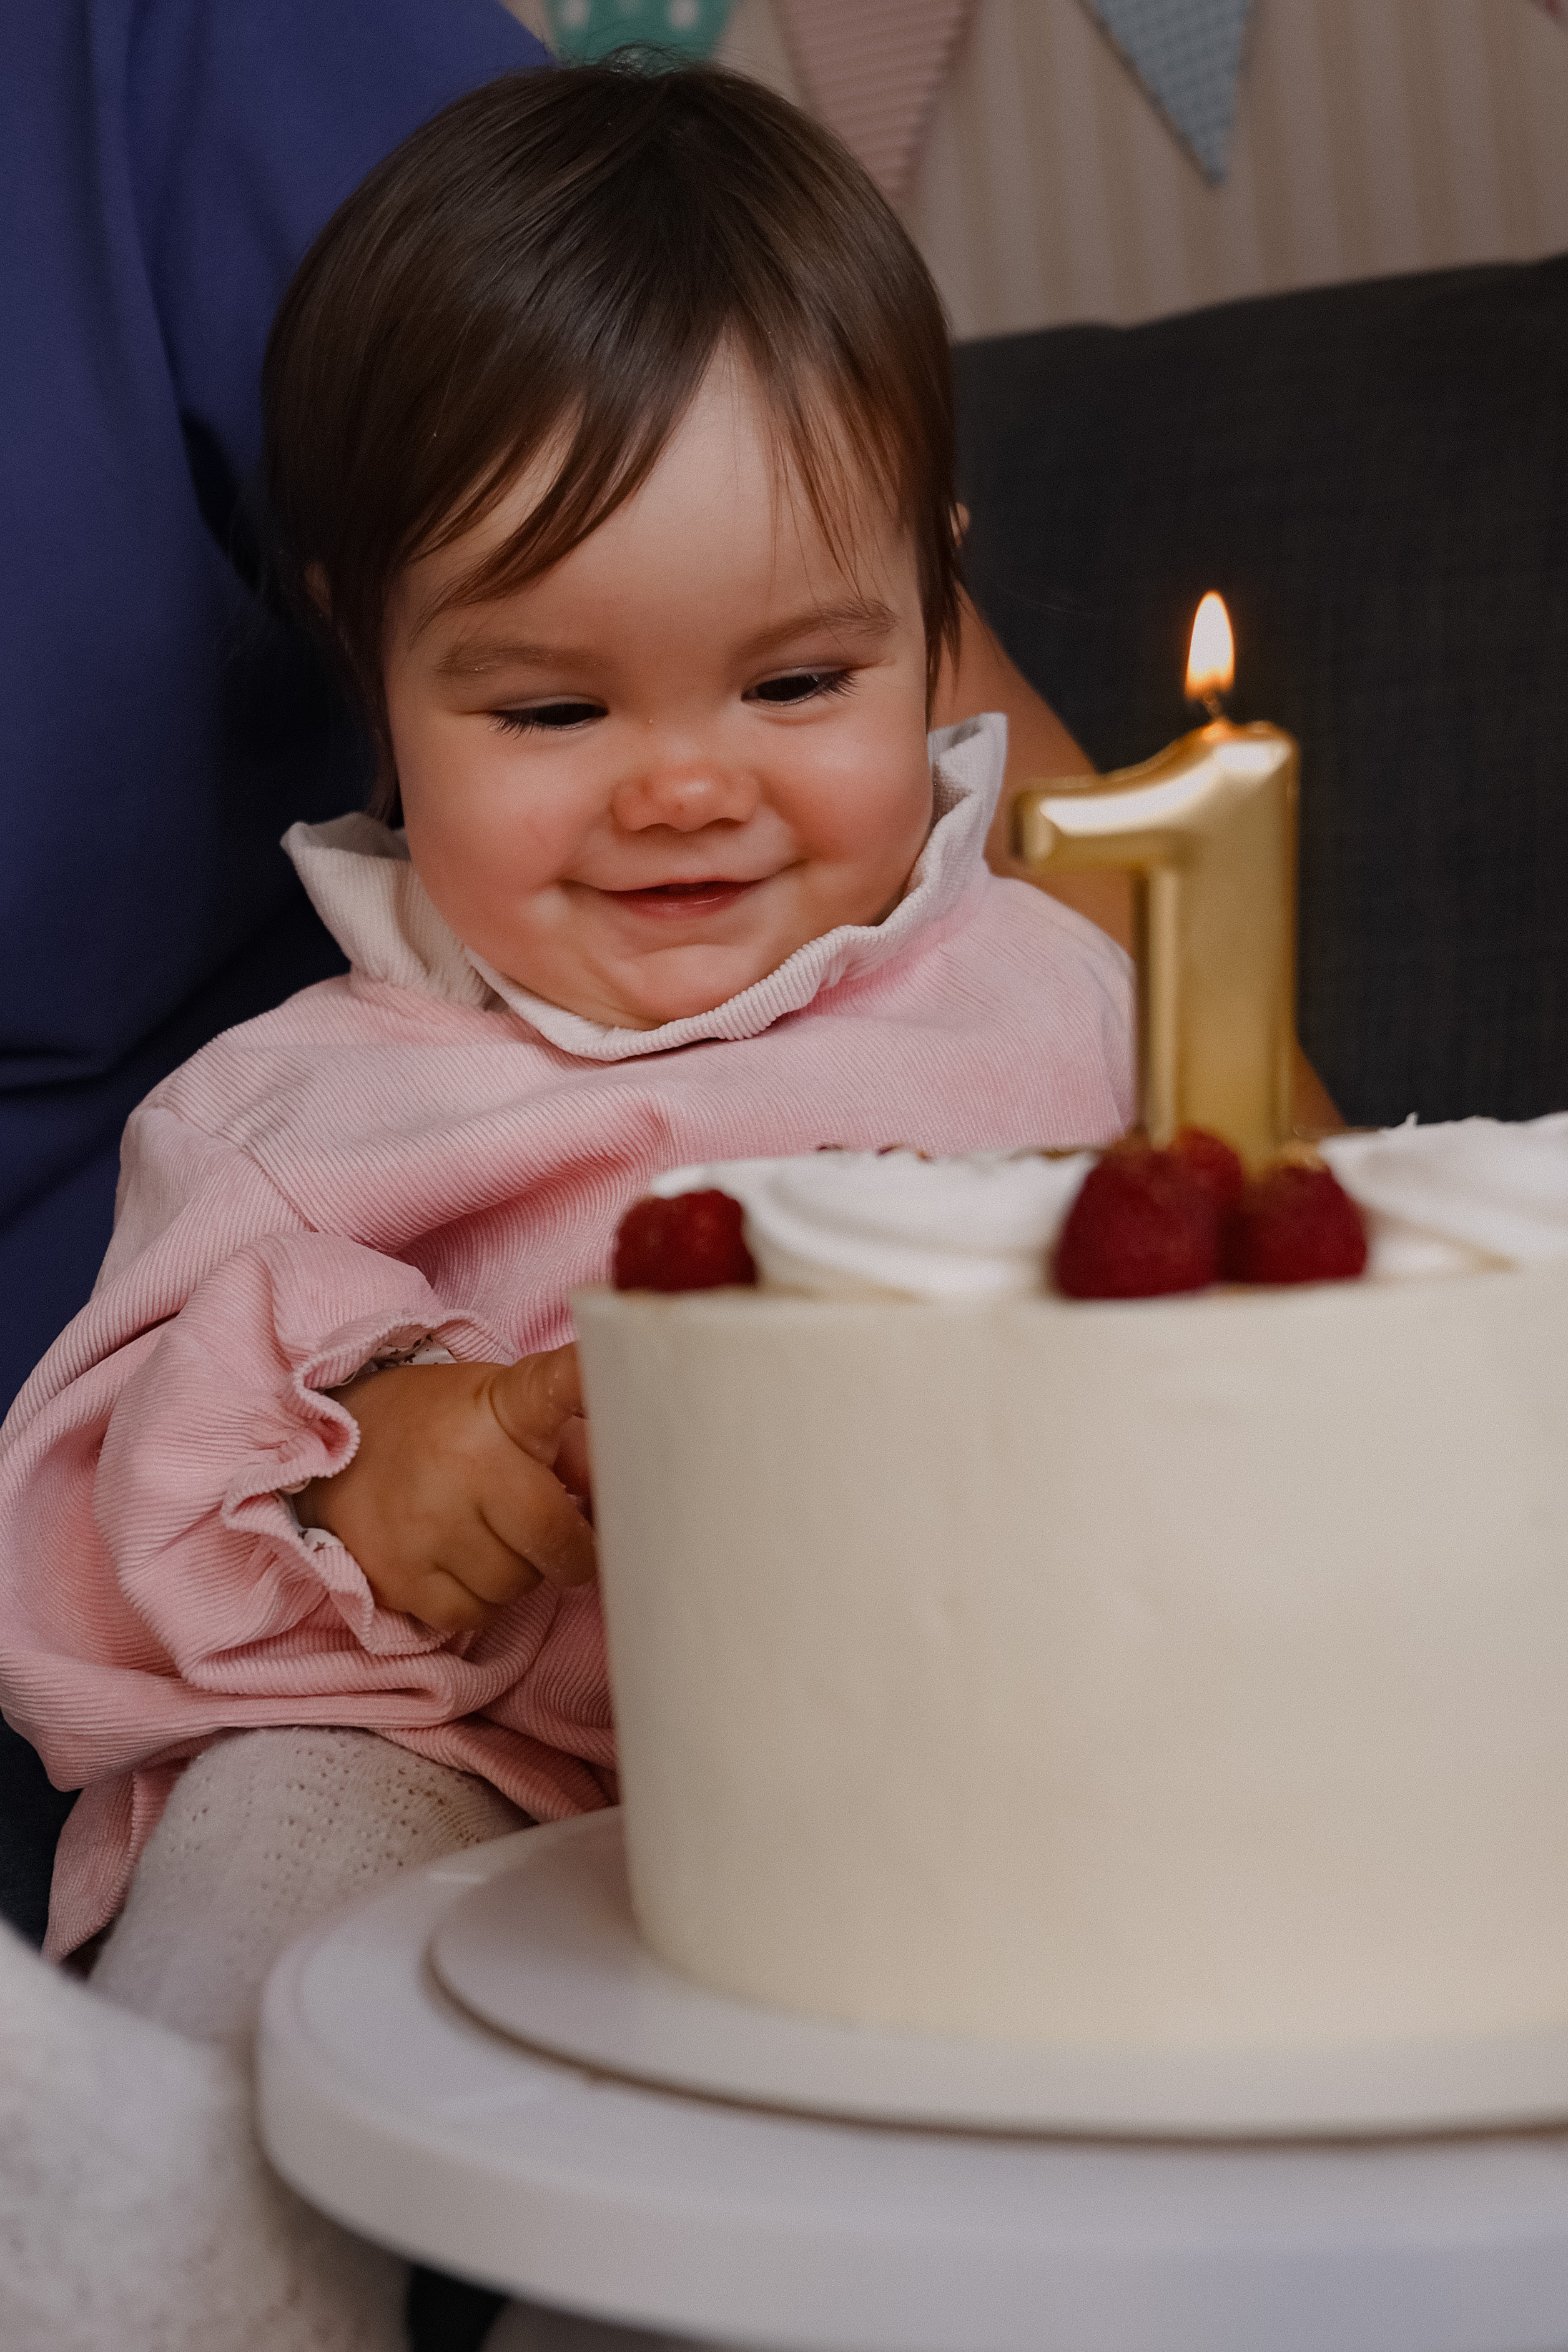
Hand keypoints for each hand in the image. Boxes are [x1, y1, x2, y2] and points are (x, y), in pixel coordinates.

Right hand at [296, 1344, 595, 1633]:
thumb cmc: (444, 1427)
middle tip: (554, 1535)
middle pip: (555, 1540)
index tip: (612, 1366)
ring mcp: (426, 1523)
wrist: (336, 1447)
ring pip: (515, 1586)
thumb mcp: (506, 1407)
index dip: (586, 1379)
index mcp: (503, 1408)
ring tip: (495, 1539)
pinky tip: (462, 1563)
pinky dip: (477, 1601)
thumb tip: (620, 1501)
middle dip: (568, 1549)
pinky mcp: (395, 1573)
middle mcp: (465, 1464)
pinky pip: (470, 1615)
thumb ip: (574, 1443)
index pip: (554, 1386)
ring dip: (519, 1574)